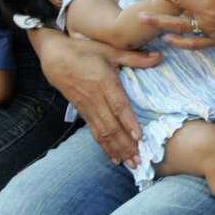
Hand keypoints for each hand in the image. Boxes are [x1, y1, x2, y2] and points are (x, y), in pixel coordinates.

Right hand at [32, 30, 159, 166]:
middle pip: (111, 126)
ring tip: (130, 163)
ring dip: (117, 150)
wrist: (54, 56)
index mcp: (104, 82)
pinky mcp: (82, 112)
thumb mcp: (109, 50)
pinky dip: (104, 147)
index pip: (118, 106)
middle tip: (139, 160)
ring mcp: (87, 107)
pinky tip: (113, 157)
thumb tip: (160, 57)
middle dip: (125, 145)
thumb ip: (135, 57)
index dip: (128, 122)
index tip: (139, 137)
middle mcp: (96, 98)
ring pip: (102, 133)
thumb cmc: (84, 51)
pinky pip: (94, 132)